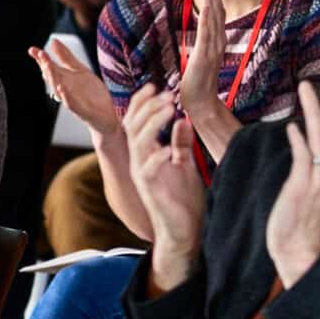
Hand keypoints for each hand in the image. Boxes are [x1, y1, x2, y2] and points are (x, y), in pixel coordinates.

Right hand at [29, 41, 118, 135]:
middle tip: (40, 54)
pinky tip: (62, 87)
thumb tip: (53, 41)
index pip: (50, 68)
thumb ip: (67, 57)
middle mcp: (65, 90)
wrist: (107, 117)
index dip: (41, 59)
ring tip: (48, 65)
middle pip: (52, 77)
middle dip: (46, 66)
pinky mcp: (81, 111)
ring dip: (53, 77)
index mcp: (65, 79)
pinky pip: (70, 103)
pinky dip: (66, 96)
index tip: (32, 50)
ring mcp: (72, 100)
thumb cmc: (92, 95)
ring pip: (58, 89)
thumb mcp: (81, 71)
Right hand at [122, 84, 204, 257]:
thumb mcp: (184, 166)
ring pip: (138, 143)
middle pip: (134, 127)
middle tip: (166, 94)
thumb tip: (183, 120)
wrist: (185, 232)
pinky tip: (169, 148)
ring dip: (153, 124)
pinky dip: (158, 156)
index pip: (137, 121)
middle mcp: (140, 162)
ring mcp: (144, 176)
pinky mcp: (151, 191)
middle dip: (148, 107)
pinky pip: (148, 170)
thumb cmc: (183, 201)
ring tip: (169, 109)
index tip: (155, 86)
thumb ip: (180, 144)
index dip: (142, 103)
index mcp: (147, 154)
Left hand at [177, 0, 227, 118]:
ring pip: (213, 20)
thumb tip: (202, 42)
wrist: (201, 104)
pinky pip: (206, 33)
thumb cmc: (199, 86)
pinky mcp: (204, 56)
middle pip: (217, 15)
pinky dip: (207, 18)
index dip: (215, 1)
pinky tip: (207, 6)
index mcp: (217, 45)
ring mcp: (212, 50)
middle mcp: (218, 44)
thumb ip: (204, 50)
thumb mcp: (202, 63)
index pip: (217, 19)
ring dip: (211, 1)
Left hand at [265, 82, 319, 287]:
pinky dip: (299, 139)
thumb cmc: (302, 228)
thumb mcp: (315, 199)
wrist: (299, 252)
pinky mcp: (304, 185)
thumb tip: (308, 155)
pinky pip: (304, 155)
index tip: (314, 105)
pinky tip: (292, 126)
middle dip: (317, 108)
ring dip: (310, 113)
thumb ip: (314, 175)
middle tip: (308, 85)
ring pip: (318, 139)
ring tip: (303, 93)